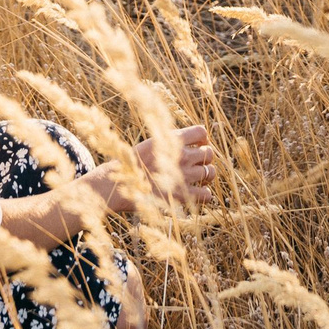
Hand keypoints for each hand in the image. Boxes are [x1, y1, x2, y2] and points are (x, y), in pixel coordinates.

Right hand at [100, 125, 218, 211]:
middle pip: (208, 153)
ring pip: (210, 172)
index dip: (202, 138)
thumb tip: (185, 140)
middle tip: (197, 163)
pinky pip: (206, 194)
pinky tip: (198, 193)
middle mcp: (181, 157)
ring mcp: (183, 177)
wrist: (118, 185)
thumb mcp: (150, 144)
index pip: (201, 132)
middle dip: (205, 157)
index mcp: (172, 141)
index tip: (198, 144)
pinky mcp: (181, 196)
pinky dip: (205, 194)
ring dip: (207, 174)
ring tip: (200, 177)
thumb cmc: (131, 164)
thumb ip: (168, 141)